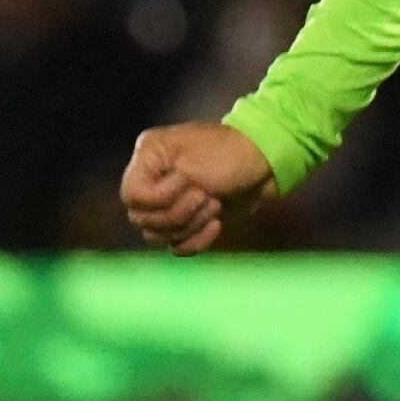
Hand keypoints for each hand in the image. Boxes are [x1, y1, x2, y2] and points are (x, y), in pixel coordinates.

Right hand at [119, 122, 277, 254]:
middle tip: (206, 194)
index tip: (187, 183)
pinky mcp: (188, 219)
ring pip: (157, 235)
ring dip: (190, 225)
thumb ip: (156, 187)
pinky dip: (196, 240)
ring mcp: (169, 200)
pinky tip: (217, 225)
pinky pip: (177, 245)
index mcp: (149, 156)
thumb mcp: (190, 163)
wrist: (268, 163)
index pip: (131, 195)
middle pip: (142, 218)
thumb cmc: (230, 155)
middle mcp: (153, 179)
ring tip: (215, 204)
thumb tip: (137, 208)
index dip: (158, 199)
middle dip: (179, 213)